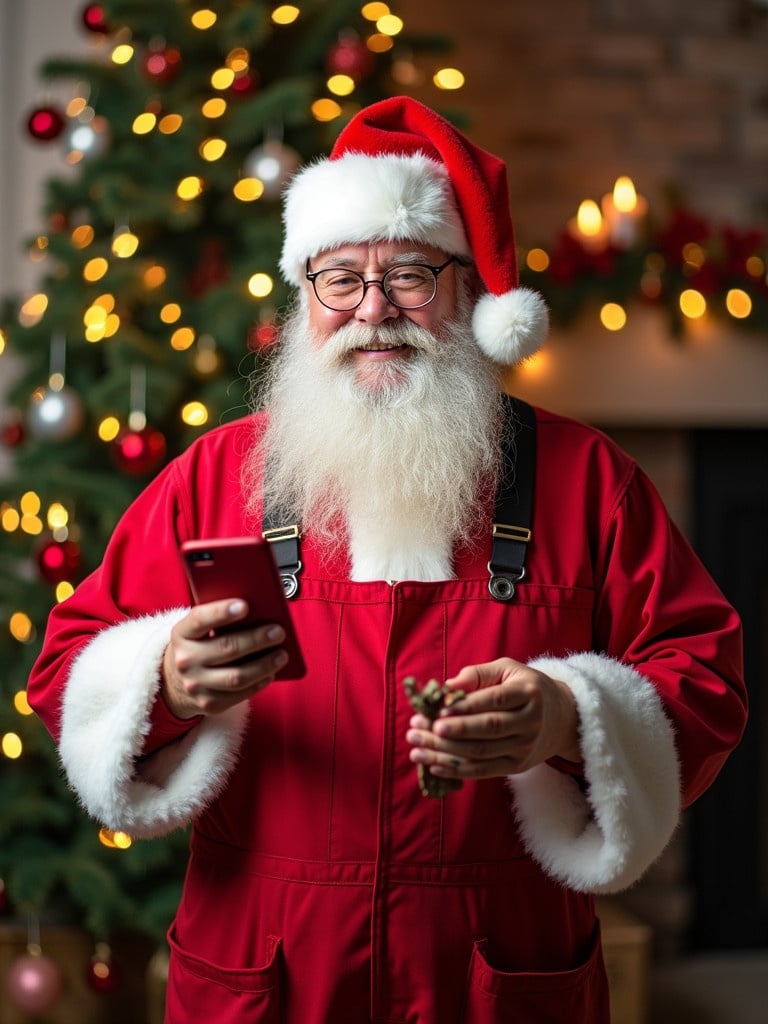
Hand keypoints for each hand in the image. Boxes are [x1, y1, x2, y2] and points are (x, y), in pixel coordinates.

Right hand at [161, 599, 288, 718]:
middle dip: (257, 639)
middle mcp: (185, 660)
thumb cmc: (198, 647)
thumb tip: (259, 612)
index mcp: (182, 634)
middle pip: (227, 648)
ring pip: (236, 676)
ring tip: (281, 655)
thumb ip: (220, 619)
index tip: (244, 606)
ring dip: (264, 665)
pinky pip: (240, 694)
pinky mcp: (209, 703)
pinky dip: (259, 683)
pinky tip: (270, 673)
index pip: (200, 619)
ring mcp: (195, 684)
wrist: (175, 682)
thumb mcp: (198, 630)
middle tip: (278, 632)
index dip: (222, 612)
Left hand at [405, 658, 580, 781]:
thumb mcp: (508, 670)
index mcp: (527, 693)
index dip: (465, 706)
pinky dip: (456, 770)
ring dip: (444, 752)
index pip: (494, 701)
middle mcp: (529, 722)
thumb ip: (478, 674)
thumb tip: (447, 686)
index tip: (436, 710)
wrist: (562, 718)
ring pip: (480, 753)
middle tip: (418, 730)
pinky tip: (433, 765)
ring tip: (416, 747)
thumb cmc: (526, 687)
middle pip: (486, 729)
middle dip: (449, 731)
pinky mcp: (517, 766)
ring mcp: (524, 748)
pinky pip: (483, 771)